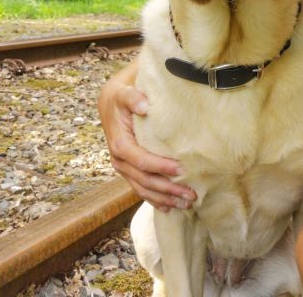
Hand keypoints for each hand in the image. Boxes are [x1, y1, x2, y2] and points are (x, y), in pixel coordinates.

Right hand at [98, 59, 195, 211]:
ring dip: (165, 199)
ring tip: (186, 205)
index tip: (181, 169)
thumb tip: (144, 107)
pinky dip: (155, 200)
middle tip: (191, 195)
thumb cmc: (122, 97)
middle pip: (145, 180)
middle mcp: (120, 160)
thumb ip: (133, 98)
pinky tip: (170, 208)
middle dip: (168, 189)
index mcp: (120, 144)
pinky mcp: (130, 170)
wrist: (111, 103)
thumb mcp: (126, 93)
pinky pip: (141, 189)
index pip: (142, 160)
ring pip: (144, 189)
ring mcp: (124, 168)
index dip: (161, 167)